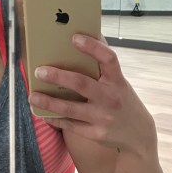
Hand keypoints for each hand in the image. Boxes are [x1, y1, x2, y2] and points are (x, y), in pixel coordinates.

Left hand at [28, 34, 154, 154]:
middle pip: (81, 83)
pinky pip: (70, 125)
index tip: (74, 37)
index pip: (108, 59)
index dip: (92, 47)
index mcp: (118, 82)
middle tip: (39, 71)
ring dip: (49, 101)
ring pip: (70, 108)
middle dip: (58, 76)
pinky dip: (55, 119)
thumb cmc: (124, 102)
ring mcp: (102, 118)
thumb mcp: (120, 84)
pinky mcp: (95, 134)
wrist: (138, 136)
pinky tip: (43, 113)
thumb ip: (105, 68)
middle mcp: (110, 98)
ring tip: (33, 95)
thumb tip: (89, 39)